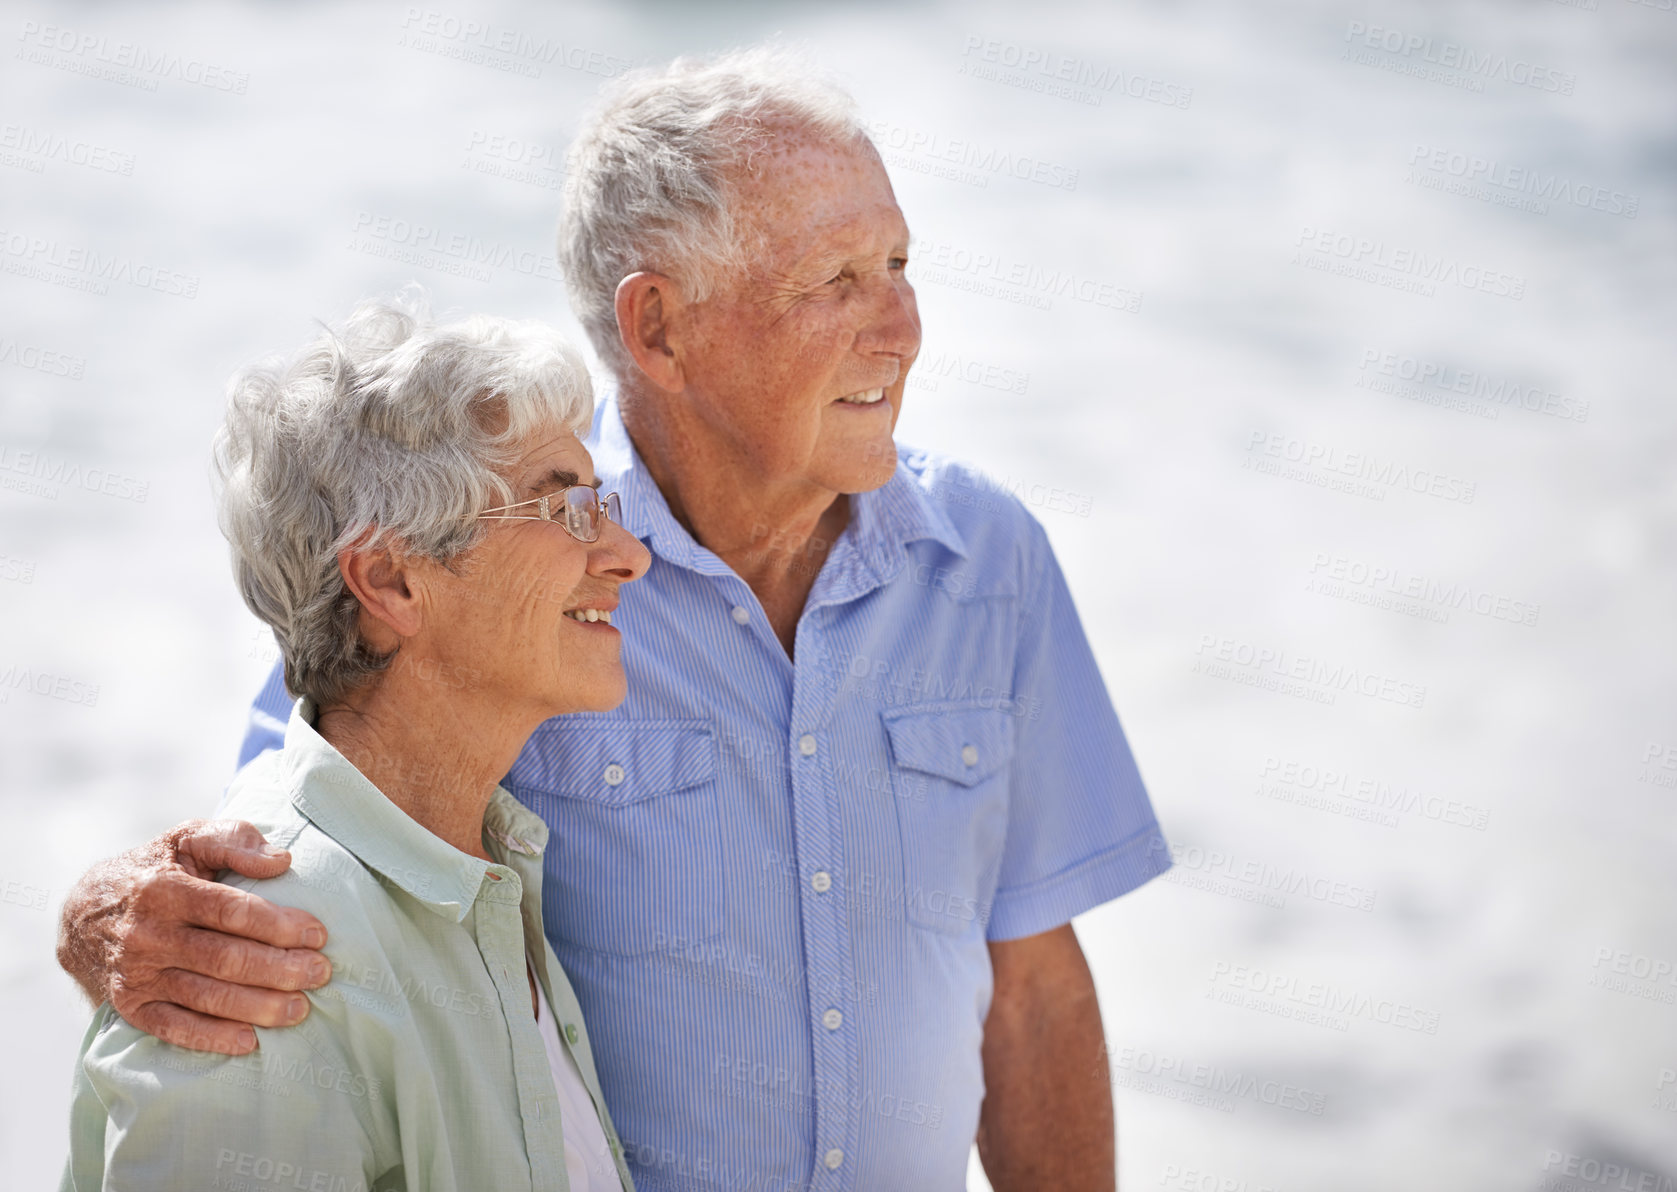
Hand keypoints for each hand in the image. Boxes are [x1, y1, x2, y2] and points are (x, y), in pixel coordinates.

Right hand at [56, 819, 331, 1054]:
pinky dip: (211, 1037)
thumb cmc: (157, 869)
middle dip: (279, 969)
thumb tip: (280, 862)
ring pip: (205, 996)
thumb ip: (236, 842)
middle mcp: (148, 935)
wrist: (85, 913)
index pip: (231, 912)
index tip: (318, 934)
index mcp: (165, 889)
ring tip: (300, 1008)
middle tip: (320, 973)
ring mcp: (137, 974)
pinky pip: (173, 1027)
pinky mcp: (130, 1005)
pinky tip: (249, 1041)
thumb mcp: (190, 838)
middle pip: (224, 958)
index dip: (278, 925)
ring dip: (257, 1006)